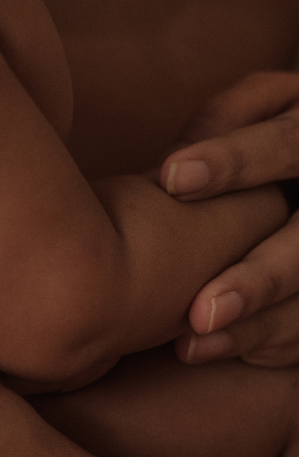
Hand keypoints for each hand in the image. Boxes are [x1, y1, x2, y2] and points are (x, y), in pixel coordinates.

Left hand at [159, 71, 298, 365]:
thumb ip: (228, 121)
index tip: (170, 176)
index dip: (234, 161)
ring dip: (257, 328)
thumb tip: (169, 168)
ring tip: (190, 346)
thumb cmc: (286, 133)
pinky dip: (270, 345)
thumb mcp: (273, 108)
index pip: (287, 143)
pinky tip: (216, 348)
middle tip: (201, 312)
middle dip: (260, 280)